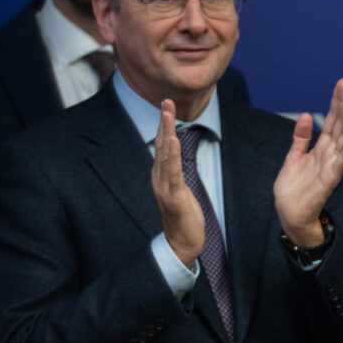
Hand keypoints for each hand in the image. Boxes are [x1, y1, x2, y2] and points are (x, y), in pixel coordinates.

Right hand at [152, 101, 204, 266]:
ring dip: (167, 132)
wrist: (181, 242)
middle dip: (165, 122)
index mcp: (162, 175)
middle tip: (166, 100)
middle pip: (162, 144)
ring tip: (168, 113)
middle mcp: (160, 178)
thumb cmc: (183, 216)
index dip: (165, 124)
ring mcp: (165, 186)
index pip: (163, 145)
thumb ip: (175, 172)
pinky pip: (173, 173)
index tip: (167, 105)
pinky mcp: (174, 196)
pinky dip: (174, 156)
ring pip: (166, 155)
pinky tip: (175, 141)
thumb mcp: (178, 189)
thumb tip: (175, 157)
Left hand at [274, 79, 342, 244]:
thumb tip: (307, 115)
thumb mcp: (293, 157)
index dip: (336, 103)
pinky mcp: (331, 177)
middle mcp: (330, 153)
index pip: (332, 120)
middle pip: (340, 124)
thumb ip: (301, 137)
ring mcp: (332, 164)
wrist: (290, 214)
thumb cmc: (293, 189)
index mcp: (321, 148)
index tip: (341, 85)